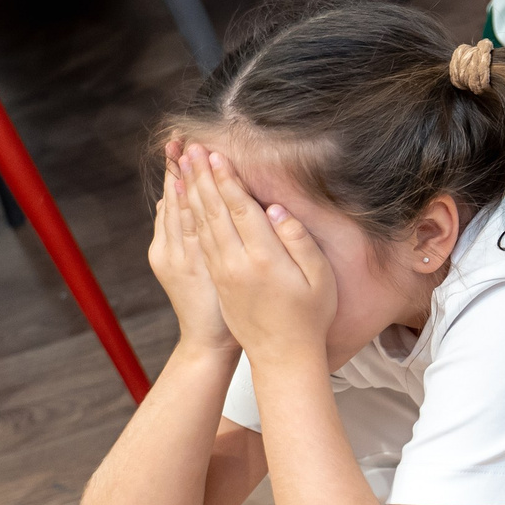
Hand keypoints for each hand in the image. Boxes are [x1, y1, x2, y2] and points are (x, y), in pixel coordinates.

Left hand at [178, 147, 336, 372]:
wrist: (282, 356)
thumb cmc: (309, 317)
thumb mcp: (320, 280)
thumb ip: (300, 241)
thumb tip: (277, 210)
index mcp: (263, 260)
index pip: (240, 209)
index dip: (227, 180)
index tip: (217, 155)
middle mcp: (235, 264)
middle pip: (214, 211)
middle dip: (203, 177)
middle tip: (193, 148)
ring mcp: (221, 273)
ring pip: (201, 224)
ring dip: (191, 192)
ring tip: (185, 166)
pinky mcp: (216, 280)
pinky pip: (197, 240)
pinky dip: (188, 216)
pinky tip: (184, 201)